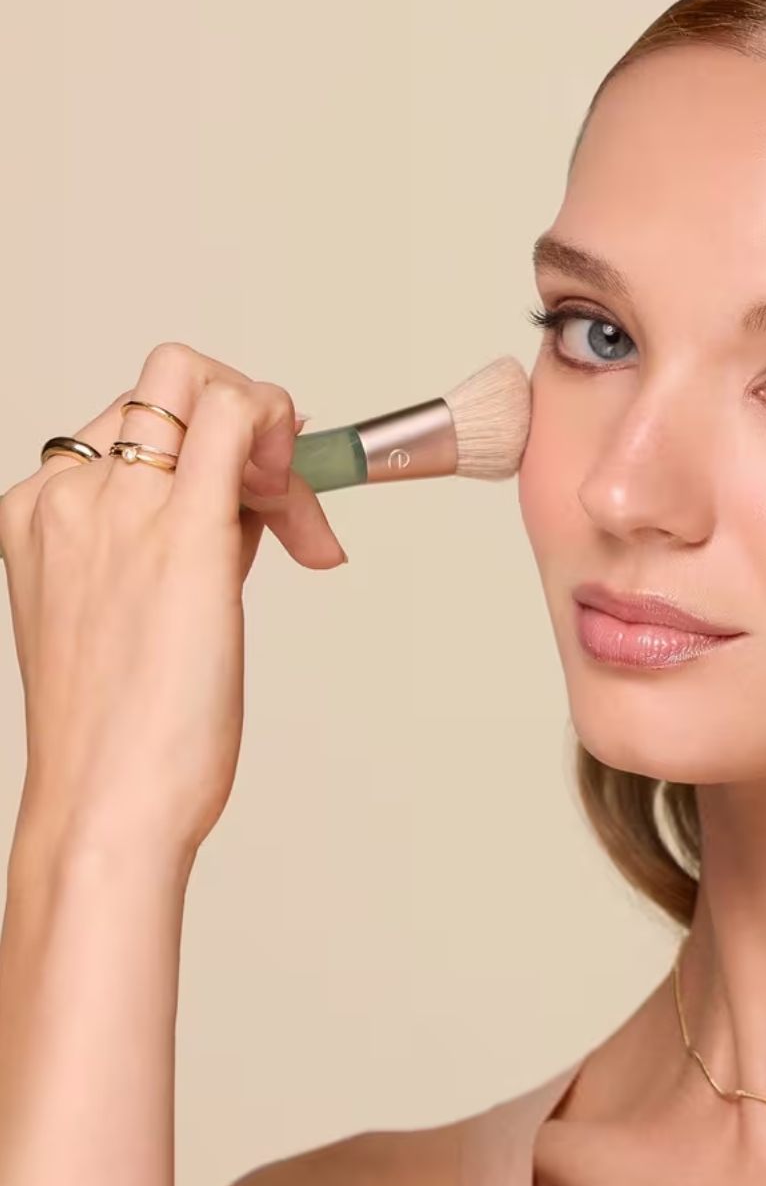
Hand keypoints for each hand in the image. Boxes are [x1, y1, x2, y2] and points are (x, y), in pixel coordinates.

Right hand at [0, 342, 346, 877]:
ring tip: (289, 539)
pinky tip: (303, 516)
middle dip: (240, 422)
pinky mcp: (182, 532)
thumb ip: (176, 540)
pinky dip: (282, 430)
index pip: (137, 425)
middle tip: (279, 504)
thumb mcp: (129, 613)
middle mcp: (69, 493)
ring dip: (268, 442)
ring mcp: (118, 506)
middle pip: (167, 385)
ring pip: (201, 383)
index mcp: (42, 510)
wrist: (105, 802)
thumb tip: (249, 494)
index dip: (211, 451)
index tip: (256, 504)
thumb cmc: (125, 729)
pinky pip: (234, 413)